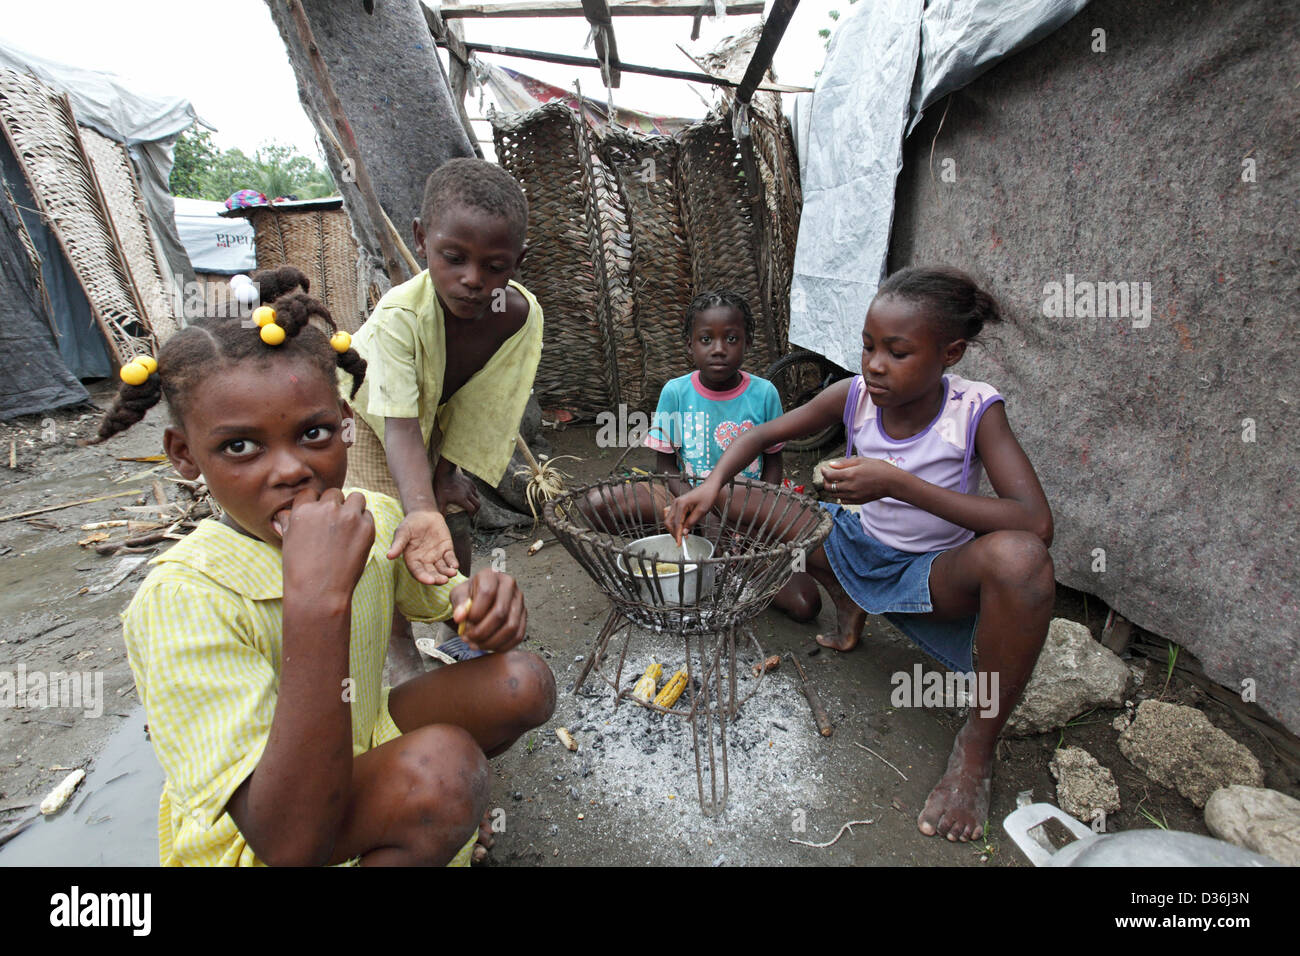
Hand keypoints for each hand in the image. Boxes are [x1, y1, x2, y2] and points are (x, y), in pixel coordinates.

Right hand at [277, 488, 375, 603]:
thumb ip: (288, 523)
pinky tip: (356, 539)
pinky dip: (364, 524)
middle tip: (334, 526)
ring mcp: (348, 517)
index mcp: (303, 510)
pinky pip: (368, 516)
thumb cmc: (299, 570)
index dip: (315, 504)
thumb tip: (282, 514)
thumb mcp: (288, 542)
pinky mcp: (366, 527)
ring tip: (349, 526)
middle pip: (335, 494)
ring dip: (353, 508)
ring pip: (356, 498)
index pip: (311, 493)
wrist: (319, 592)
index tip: (318, 518)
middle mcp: (326, 509)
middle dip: (335, 506)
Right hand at [387, 508, 457, 584]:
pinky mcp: (446, 550)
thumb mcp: (402, 532)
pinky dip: (453, 562)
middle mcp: (424, 561)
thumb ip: (398, 544)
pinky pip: (450, 558)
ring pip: (442, 568)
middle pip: (431, 573)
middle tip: (444, 580)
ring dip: (447, 572)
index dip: (423, 577)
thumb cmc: (410, 524)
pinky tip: (455, 565)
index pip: (417, 572)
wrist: (423, 513)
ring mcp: (436, 556)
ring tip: (452, 573)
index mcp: (412, 560)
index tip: (430, 581)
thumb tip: (389, 556)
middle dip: (437, 578)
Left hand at [434, 466, 480, 515]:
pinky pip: (475, 489)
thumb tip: (442, 518)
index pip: (472, 509)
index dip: (472, 513)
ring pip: (477, 496)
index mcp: (462, 499)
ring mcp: (470, 487)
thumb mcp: (440, 498)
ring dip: (475, 501)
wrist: (445, 472)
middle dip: (476, 509)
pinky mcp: (470, 482)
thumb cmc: (442, 486)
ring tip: (470, 503)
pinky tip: (468, 494)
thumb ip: (442, 509)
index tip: (469, 515)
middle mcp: (468, 493)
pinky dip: (473, 493)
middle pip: (478, 504)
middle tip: (472, 511)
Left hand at [449, 568, 526, 652]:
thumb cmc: (469, 595)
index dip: (475, 612)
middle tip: (468, 639)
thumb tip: (460, 617)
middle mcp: (509, 585)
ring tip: (476, 644)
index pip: (486, 592)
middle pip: (500, 612)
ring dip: (491, 641)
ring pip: (511, 626)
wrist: (480, 597)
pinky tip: (489, 646)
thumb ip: (459, 604)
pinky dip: (503, 645)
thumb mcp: (458, 595)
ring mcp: (519, 600)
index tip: (465, 622)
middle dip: (482, 631)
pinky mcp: (524, 615)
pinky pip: (518, 635)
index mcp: (491, 575)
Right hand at [663, 482, 717, 541]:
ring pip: (668, 519)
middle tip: (680, 540)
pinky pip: (671, 515)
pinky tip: (681, 526)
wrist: (709, 487)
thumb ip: (692, 522)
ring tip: (681, 534)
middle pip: (668, 522)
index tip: (679, 544)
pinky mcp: (677, 504)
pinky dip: (674, 522)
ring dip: (673, 528)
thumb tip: (684, 532)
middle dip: (673, 532)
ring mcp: (675, 503)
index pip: (676, 523)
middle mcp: (675, 503)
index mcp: (681, 504)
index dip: (677, 535)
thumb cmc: (707, 496)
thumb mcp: (702, 511)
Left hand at [822, 457, 899, 504]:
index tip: (824, 469)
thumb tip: (831, 465)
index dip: (823, 472)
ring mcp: (853, 496)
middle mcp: (850, 487)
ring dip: (832, 488)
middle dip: (825, 481)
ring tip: (836, 482)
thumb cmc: (879, 469)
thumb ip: (845, 463)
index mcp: (850, 474)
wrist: (892, 482)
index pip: (829, 475)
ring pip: (834, 495)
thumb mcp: (862, 461)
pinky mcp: (858, 501)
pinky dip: (840, 495)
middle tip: (828, 476)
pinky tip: (844, 489)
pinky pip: (843, 500)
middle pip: (829, 487)